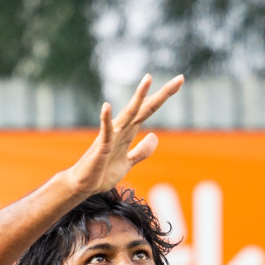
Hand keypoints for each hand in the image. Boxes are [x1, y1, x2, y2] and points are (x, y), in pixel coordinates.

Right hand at [65, 74, 183, 196]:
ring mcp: (111, 136)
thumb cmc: (102, 173)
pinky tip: (106, 106)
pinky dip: (105, 119)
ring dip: (138, 97)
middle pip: (145, 107)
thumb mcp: (129, 162)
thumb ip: (142, 151)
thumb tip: (155, 136)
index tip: (179, 81)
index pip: (149, 109)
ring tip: (148, 79)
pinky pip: (104, 131)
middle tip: (180, 78)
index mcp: (129, 131)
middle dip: (162, 94)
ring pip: (128, 113)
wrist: (83, 186)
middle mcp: (121, 129)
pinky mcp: (101, 147)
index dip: (164, 96)